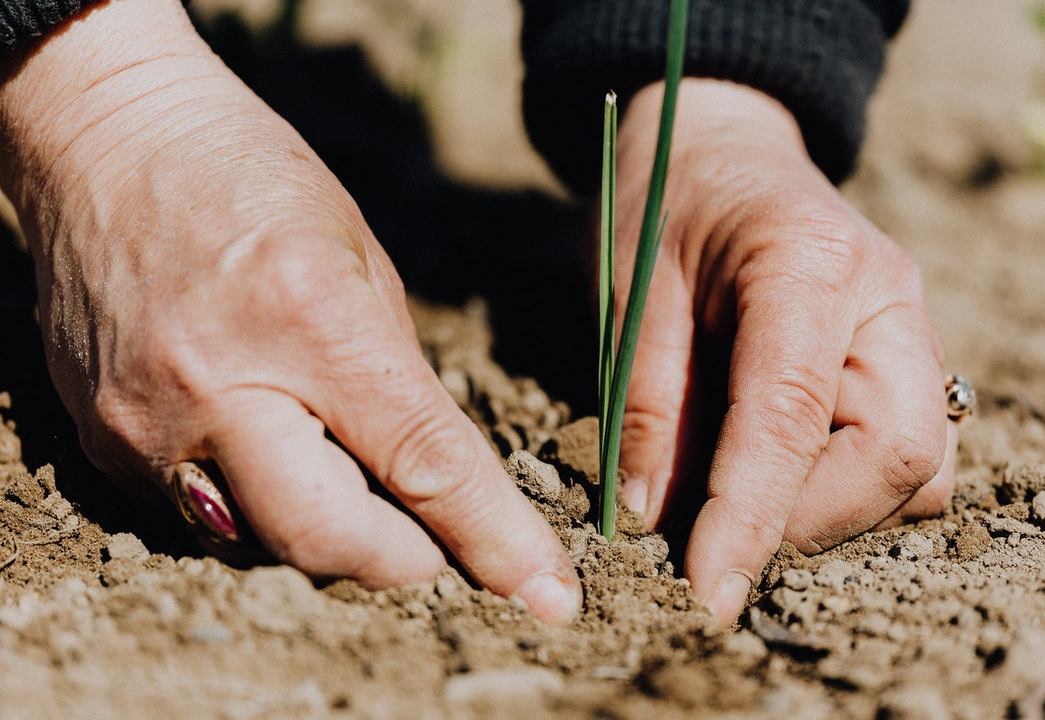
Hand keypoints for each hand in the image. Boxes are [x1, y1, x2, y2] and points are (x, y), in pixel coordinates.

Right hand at [0, 0, 579, 622]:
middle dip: (403, 559)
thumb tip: (437, 483)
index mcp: (310, 319)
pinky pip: (201, 518)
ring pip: (264, 545)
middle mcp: (219, 386)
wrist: (106, 139)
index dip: (493, 539)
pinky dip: (257, 503)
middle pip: (330, 541)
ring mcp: (146, 423)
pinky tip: (268, 442)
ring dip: (328, 533)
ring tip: (342, 465)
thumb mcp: (362, 261)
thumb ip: (400, 381)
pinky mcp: (101, 442)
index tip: (547, 595)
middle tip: (434, 539)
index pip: (422, 464)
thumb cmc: (252, 180)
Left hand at [614, 80, 956, 626]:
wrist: (724, 147)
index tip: (707, 593)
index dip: (751, 516)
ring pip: (920, 470)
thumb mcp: (631, 290)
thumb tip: (655, 520)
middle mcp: (889, 299)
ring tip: (744, 499)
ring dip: (834, 513)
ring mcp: (914, 330)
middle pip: (900, 454)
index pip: (793, 414)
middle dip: (809, 521)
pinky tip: (781, 471)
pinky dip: (850, 491)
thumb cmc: (667, 205)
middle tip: (718, 535)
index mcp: (810, 261)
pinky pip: (911, 457)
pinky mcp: (912, 362)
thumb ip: (646, 402)